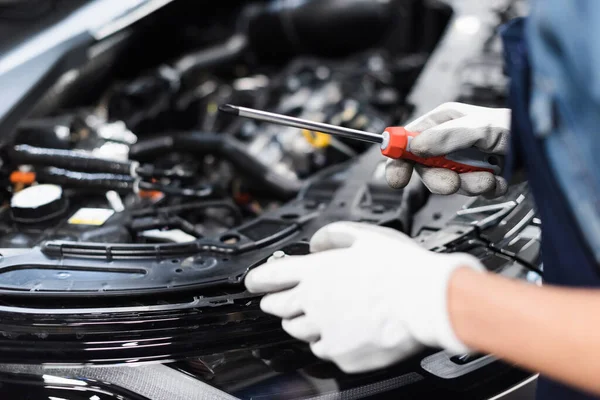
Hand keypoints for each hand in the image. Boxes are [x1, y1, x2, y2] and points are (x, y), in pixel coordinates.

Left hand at [245, 222, 484, 372]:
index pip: (270, 276)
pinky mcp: (340, 354)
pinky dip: (325, 340)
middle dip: (274, 301)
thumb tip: (317, 243)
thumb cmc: (400, 268)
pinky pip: (322, 349)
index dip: (256, 279)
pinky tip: (340, 331)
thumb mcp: (365, 236)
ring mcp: (324, 331)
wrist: (426, 302)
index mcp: (316, 272)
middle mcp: (313, 302)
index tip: (252, 282)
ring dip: (300, 321)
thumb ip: (333, 236)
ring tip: (316, 315)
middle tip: (281, 299)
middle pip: (276, 306)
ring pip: (296, 329)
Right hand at [385, 102, 510, 196]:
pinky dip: (484, 189)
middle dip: (438, 179)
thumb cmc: (517, 126)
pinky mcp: (476, 178)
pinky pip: (469, 192)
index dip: (398, 158)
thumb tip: (414, 147)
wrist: (545, 149)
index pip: (407, 140)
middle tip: (451, 182)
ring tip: (487, 176)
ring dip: (468, 184)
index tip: (397, 175)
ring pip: (446, 184)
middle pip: (422, 169)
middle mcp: (448, 143)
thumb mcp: (479, 127)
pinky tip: (496, 177)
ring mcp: (462, 162)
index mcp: (442, 123)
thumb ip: (445, 137)